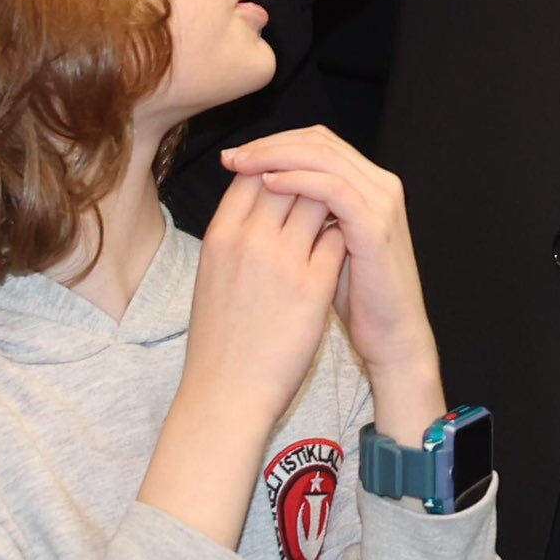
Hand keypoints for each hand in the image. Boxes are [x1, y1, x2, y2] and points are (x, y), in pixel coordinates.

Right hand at [134, 177, 345, 545]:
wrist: (226, 393)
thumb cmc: (218, 339)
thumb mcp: (212, 274)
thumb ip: (233, 235)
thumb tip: (254, 200)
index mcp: (220, 235)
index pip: (252, 173)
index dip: (276, 167)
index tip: (291, 175)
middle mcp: (249, 240)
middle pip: (288, 176)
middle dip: (307, 174)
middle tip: (321, 184)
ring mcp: (282, 261)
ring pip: (319, 199)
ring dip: (331, 199)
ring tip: (337, 209)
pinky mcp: (312, 287)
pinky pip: (337, 238)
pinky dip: (344, 232)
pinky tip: (347, 241)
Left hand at [221, 127, 443, 437]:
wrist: (389, 336)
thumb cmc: (353, 297)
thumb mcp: (323, 244)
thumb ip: (304, 214)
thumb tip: (257, 190)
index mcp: (366, 184)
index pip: (315, 142)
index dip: (272, 143)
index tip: (233, 158)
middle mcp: (379, 184)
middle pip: (319, 140)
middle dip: (269, 144)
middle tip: (232, 157)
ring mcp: (381, 202)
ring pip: (324, 155)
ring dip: (277, 156)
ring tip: (242, 166)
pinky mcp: (375, 224)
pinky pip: (333, 187)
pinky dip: (298, 180)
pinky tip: (268, 184)